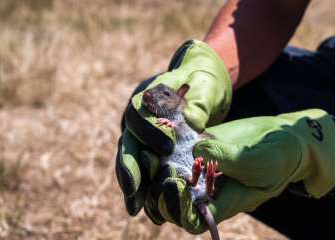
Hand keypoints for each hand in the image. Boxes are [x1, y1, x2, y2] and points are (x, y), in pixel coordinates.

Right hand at [115, 40, 231, 220]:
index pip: (139, 113)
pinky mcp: (150, 147)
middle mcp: (139, 116)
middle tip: (134, 190)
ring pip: (131, 159)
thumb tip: (192, 121)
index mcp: (148, 95)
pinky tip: (144, 206)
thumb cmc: (203, 82)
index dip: (149, 131)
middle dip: (130, 167)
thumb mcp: (206, 87)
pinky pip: (143, 168)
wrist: (200, 83)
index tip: (167, 147)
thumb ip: (199, 103)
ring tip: (135, 207)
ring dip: (132, 183)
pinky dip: (143, 186)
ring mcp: (142, 133)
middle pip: (128, 141)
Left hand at [150, 109, 334, 232]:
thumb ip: (229, 159)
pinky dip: (164, 151)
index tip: (176, 183)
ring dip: (156, 171)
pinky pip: (176, 157)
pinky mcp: (201, 151)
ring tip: (151, 153)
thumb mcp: (260, 160)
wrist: (283, 139)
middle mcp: (209, 191)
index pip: (194, 220)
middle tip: (156, 164)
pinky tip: (163, 134)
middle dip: (160, 189)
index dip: (179, 208)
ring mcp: (203, 171)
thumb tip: (198, 151)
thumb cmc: (279, 157)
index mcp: (226, 202)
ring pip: (168, 182)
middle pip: (172, 205)